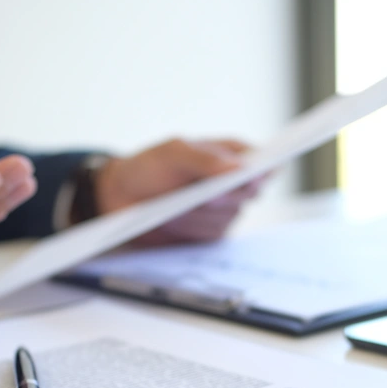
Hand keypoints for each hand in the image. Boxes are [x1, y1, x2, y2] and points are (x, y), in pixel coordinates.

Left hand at [94, 138, 262, 246]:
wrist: (120, 200)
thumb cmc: (147, 169)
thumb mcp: (172, 154)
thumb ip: (204, 159)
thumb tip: (239, 167)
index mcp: (227, 154)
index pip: (258, 159)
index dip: (266, 167)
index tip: (264, 173)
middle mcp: (231, 182)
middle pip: (249, 192)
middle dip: (225, 195)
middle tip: (205, 195)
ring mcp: (223, 209)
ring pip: (229, 215)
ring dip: (201, 213)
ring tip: (175, 206)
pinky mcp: (210, 232)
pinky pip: (213, 233)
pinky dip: (193, 228)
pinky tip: (174, 220)